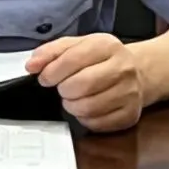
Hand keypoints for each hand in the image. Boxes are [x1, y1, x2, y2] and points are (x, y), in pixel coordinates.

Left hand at [25, 34, 144, 132]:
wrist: (137, 71)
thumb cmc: (101, 58)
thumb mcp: (77, 45)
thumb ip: (51, 52)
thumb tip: (32, 66)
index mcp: (107, 45)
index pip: (73, 59)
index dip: (52, 71)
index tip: (44, 77)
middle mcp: (123, 68)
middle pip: (81, 85)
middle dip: (63, 90)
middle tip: (62, 88)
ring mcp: (129, 93)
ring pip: (89, 107)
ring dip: (72, 105)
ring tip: (73, 97)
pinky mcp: (130, 114)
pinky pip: (98, 123)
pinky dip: (85, 118)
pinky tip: (86, 107)